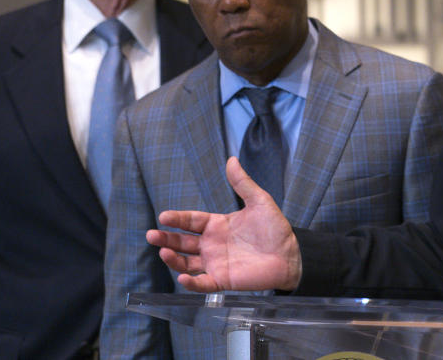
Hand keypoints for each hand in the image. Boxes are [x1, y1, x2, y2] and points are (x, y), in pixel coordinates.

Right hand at [146, 156, 301, 291]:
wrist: (291, 254)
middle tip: (151, 235)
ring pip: (186, 263)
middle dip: (166, 239)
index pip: (191, 221)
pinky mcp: (222, 280)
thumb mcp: (259, 201)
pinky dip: (191, 283)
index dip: (177, 219)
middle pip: (182, 242)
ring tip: (163, 252)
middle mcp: (212, 245)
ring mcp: (215, 263)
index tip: (163, 217)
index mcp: (217, 225)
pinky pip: (202, 283)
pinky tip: (182, 277)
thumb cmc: (275, 228)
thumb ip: (243, 183)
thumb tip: (231, 159)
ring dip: (172, 259)